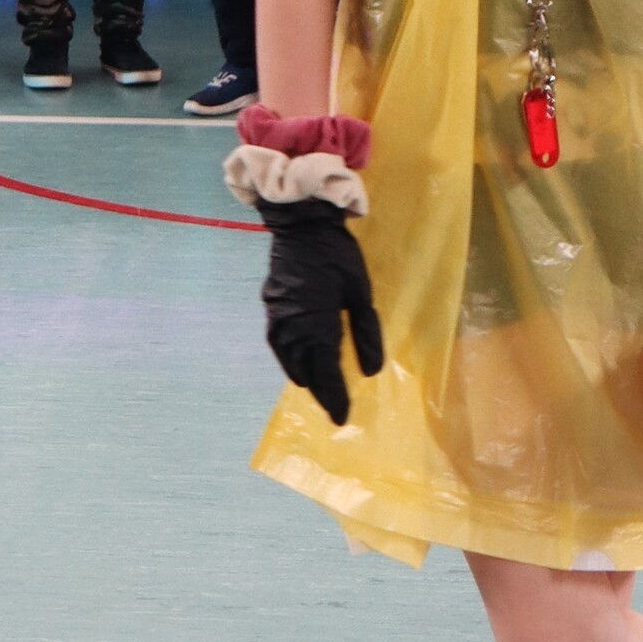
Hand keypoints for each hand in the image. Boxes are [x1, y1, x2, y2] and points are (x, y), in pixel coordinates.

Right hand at [254, 195, 383, 424]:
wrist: (301, 223)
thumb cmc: (337, 255)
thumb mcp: (360, 291)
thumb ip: (366, 332)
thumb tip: (371, 371)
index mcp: (317, 324)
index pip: (326, 372)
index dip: (335, 397)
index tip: (342, 418)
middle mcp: (292, 327)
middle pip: (305, 370)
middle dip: (320, 392)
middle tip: (334, 410)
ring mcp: (277, 317)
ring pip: (289, 360)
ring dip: (304, 377)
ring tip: (318, 391)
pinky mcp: (271, 307)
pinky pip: (278, 345)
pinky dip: (289, 359)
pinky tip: (298, 363)